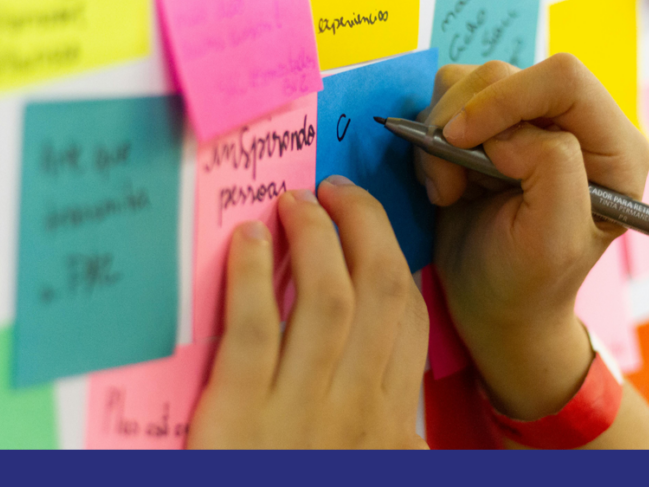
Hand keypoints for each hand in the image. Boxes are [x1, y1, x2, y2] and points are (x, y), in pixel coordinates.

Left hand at [186, 176, 429, 448]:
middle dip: (363, 224)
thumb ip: (390, 441)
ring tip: (294, 201)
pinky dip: (251, 276)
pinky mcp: (237, 418)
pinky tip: (247, 240)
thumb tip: (409, 424)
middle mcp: (354, 408)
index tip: (369, 227)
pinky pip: (252, 331)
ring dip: (314, 236)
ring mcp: (297, 412)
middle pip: (378, 290)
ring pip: (326, 298)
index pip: (410, 317)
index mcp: (387, 421)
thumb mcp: (368, 472)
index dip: (394, 256)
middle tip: (336, 190)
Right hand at [415, 56, 648, 420]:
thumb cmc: (527, 282)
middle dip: (464, 121)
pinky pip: (447, 99)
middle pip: (508, 73)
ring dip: (442, 133)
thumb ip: (551, 170)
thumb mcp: (553, 240)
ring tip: (449, 189)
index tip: (460, 140)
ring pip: (471, 81)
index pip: (564, 78)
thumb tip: (510, 133)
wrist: (494, 305)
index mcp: (615, 148)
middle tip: (449, 181)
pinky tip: (446, 183)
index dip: (505, 98)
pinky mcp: (491, 126)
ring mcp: (530, 121)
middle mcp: (577, 124)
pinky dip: (431, 139)